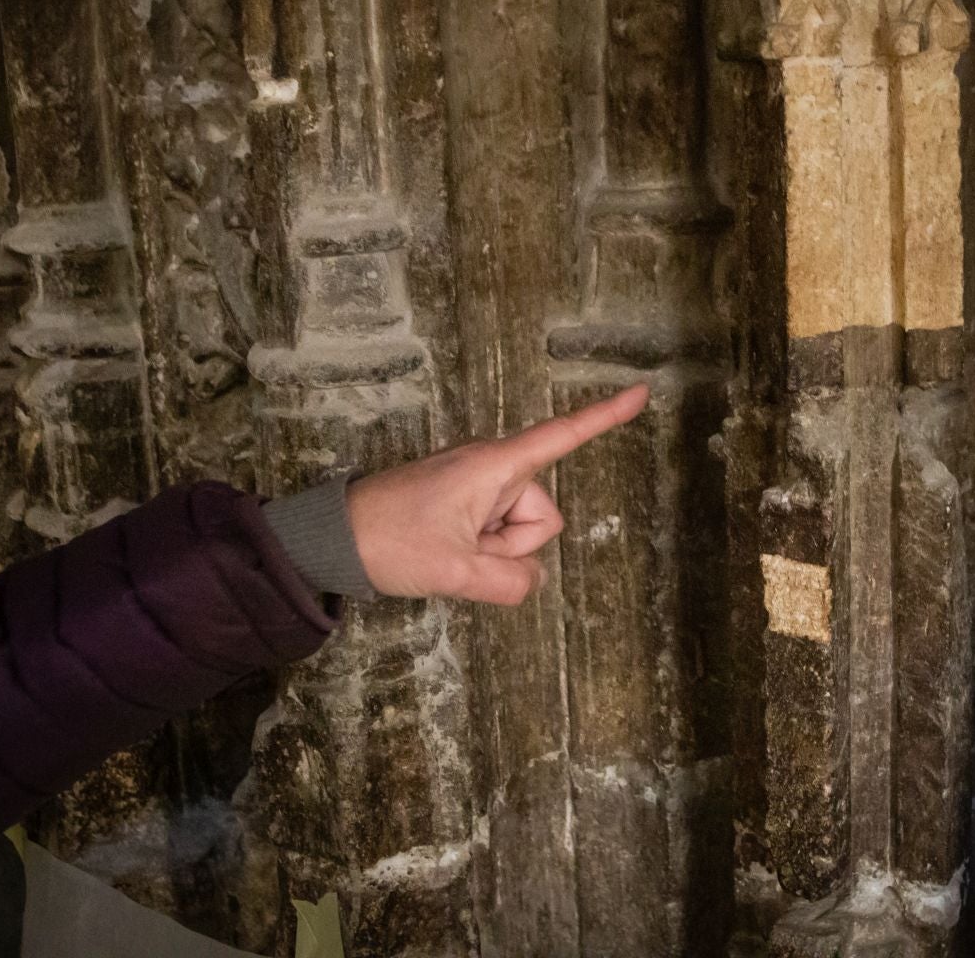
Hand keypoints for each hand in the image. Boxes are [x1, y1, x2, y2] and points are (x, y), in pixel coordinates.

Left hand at [344, 383, 649, 602]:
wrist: (332, 539)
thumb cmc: (389, 541)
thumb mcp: (454, 572)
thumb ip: (508, 582)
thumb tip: (530, 581)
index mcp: (495, 466)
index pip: (562, 436)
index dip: (605, 416)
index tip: (642, 391)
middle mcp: (492, 467)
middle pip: (540, 516)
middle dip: (512, 544)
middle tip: (461, 550)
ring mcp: (478, 484)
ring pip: (519, 530)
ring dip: (492, 550)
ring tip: (445, 549)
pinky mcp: (464, 500)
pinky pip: (496, 530)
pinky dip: (479, 548)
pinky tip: (441, 550)